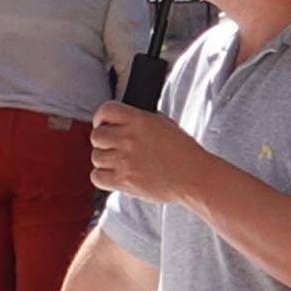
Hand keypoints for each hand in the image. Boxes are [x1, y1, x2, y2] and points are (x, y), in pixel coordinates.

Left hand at [91, 101, 211, 204]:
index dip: (101, 118)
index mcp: (139, 121)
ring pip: (95, 157)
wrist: (195, 177)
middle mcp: (129, 138)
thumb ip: (138, 121)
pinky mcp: (123, 180)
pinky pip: (97, 177)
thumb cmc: (184, 153)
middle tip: (114, 148)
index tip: (103, 124)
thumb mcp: (164, 124)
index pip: (106, 110)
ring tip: (120, 163)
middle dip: (103, 142)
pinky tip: (115, 175)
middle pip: (96, 136)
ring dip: (104, 160)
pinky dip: (103, 177)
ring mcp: (124, 160)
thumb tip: (120, 122)